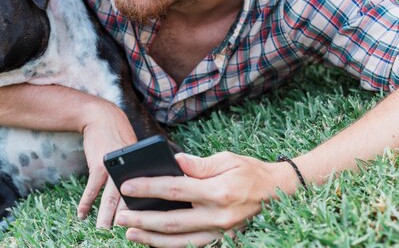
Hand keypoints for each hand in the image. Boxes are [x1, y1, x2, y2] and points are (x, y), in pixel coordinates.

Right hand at [76, 103, 137, 226]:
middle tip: (125, 234)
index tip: (146, 228)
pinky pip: (92, 189)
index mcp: (145, 166)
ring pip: (111, 197)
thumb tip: (147, 198)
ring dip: (106, 215)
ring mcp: (115, 167)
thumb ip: (141, 172)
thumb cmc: (120, 140)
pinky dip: (86, 203)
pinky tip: (82, 214)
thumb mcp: (136, 154)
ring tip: (103, 230)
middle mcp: (132, 167)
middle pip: (130, 198)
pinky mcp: (99, 164)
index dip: (148, 211)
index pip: (150, 192)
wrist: (102, 118)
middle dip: (127, 218)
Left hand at [114, 151, 295, 246]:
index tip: (128, 186)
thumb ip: (198, 164)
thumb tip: (172, 162)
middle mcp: (218, 215)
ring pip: (179, 240)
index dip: (148, 188)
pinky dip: (171, 245)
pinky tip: (154, 241)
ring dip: (152, 238)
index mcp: (218, 191)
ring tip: (130, 232)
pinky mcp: (222, 239)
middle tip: (120, 217)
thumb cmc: (250, 171)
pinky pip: (192, 245)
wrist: (278, 191)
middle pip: (172, 221)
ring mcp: (220, 231)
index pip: (174, 189)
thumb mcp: (226, 159)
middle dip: (142, 219)